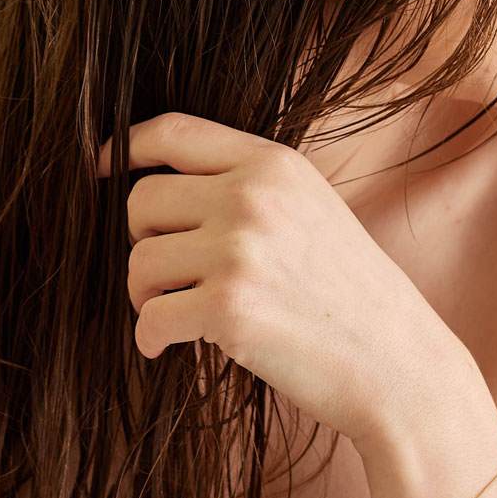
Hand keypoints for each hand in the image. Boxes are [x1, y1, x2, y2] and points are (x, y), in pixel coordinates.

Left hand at [98, 112, 462, 448]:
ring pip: (138, 262)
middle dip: (142, 242)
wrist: (400, 365)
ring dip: (144, 296)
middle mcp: (254, 198)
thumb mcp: (311, 210)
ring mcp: (241, 252)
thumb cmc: (351, 295)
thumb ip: (249, 187)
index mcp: (274, 164)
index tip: (96, 167)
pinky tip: (167, 348)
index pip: (174, 132)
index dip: (122, 146)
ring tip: (175, 315)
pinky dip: (150, 339)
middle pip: (141, 202)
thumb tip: (154, 183)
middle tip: (166, 278)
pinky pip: (151, 318)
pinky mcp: (230, 310)